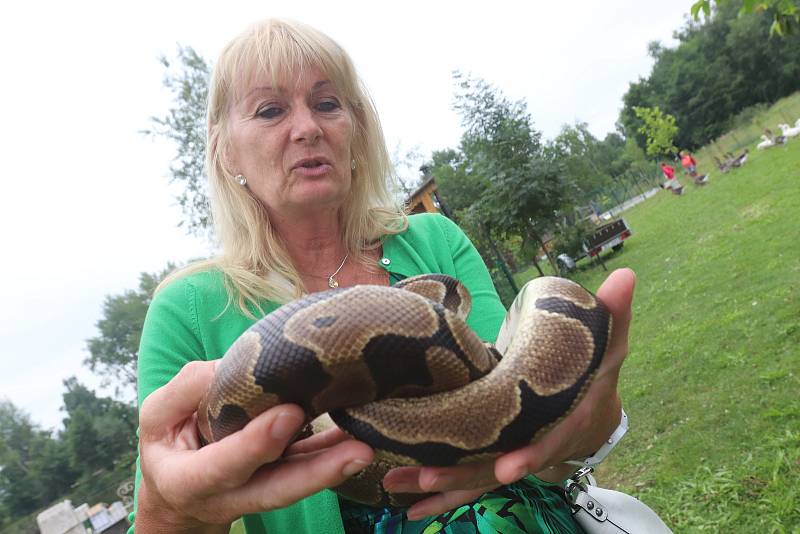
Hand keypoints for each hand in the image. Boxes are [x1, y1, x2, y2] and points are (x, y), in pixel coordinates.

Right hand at [135, 360, 372, 531]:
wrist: (178, 494)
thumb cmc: (168, 446)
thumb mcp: (157, 418)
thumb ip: (186, 391)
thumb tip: (228, 367)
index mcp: (189, 480)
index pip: (222, 466)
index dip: (255, 444)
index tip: (289, 414)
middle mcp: (229, 496)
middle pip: (276, 490)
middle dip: (317, 473)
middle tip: (357, 451)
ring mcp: (259, 493)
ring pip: (299, 484)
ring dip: (335, 467)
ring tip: (367, 448)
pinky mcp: (280, 481)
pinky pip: (309, 468)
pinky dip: (334, 452)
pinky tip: (361, 434)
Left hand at [382, 268, 635, 519]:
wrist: (591, 411)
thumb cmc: (596, 373)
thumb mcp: (610, 344)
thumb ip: (615, 313)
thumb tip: (626, 274)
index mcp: (564, 421)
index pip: (549, 441)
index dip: (531, 456)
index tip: (507, 467)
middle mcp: (535, 445)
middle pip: (499, 467)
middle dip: (463, 475)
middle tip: (426, 477)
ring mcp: (512, 455)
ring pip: (476, 478)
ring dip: (439, 486)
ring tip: (396, 487)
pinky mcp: (493, 457)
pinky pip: (467, 480)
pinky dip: (441, 495)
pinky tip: (407, 506)